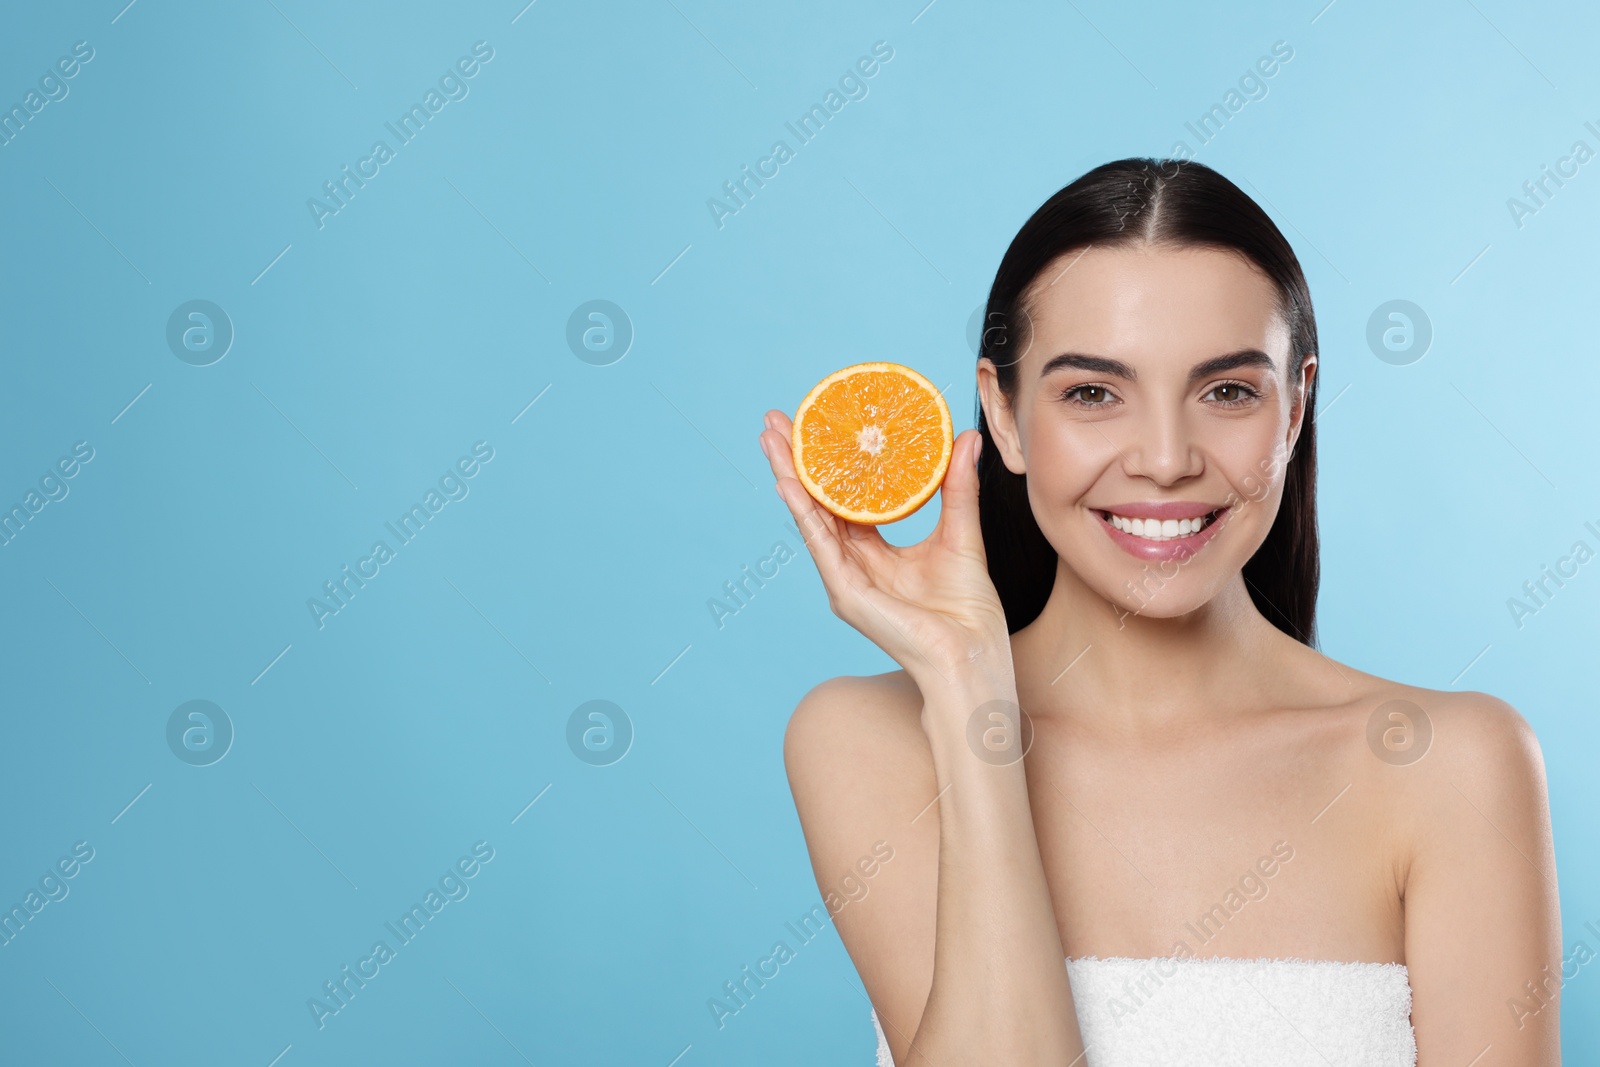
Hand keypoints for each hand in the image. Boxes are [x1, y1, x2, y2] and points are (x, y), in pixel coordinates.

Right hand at [759, 409, 1012, 685]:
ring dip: (788, 476)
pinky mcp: (846, 593)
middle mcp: (852, 566)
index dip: (830, 464)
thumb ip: (957, 488)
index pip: (844, 501)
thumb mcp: (961, 534)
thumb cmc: (967, 612)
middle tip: (775, 420)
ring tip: (771, 438)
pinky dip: (804, 511)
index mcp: (875, 554)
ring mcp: (845, 580)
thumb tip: (966, 438)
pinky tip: (789, 482)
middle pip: (818, 504)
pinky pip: (821, 544)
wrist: (972, 657)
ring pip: (810, 518)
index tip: (818, 426)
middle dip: (795, 461)